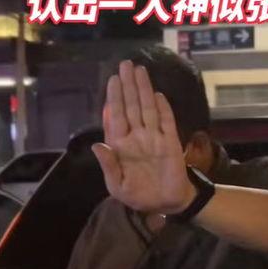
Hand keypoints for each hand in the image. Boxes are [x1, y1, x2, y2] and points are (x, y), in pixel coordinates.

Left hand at [92, 61, 195, 213]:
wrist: (168, 203)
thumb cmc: (140, 196)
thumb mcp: (118, 186)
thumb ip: (108, 166)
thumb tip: (97, 145)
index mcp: (121, 146)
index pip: (116, 117)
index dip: (114, 98)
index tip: (113, 80)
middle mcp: (137, 137)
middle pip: (131, 106)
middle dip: (128, 86)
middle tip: (125, 64)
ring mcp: (154, 137)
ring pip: (147, 109)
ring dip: (143, 90)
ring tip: (139, 70)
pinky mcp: (170, 142)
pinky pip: (166, 121)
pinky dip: (162, 108)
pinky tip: (157, 94)